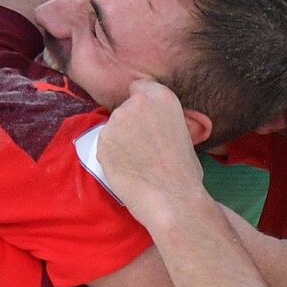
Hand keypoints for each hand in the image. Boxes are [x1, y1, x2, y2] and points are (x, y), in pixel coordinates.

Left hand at [96, 80, 204, 220]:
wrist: (172, 198)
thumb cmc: (184, 172)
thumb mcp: (183, 132)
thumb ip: (163, 120)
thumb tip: (154, 123)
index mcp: (162, 97)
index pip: (140, 87)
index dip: (142, 105)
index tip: (144, 119)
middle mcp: (136, 103)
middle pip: (125, 108)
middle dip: (130, 124)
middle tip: (142, 146)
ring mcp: (116, 121)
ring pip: (113, 128)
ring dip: (119, 140)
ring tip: (135, 161)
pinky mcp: (102, 141)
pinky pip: (104, 145)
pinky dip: (110, 155)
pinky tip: (125, 169)